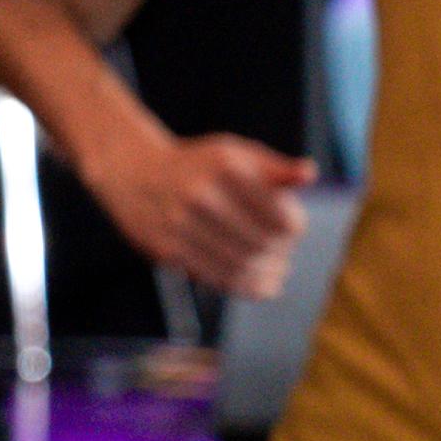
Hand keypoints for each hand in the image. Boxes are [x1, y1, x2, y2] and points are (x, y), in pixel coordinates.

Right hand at [82, 129, 316, 297]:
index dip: (294, 229)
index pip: (279, 216)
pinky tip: (260, 286)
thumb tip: (309, 174)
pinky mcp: (166, 250)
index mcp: (225, 168)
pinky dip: (243, 287)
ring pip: (238, 265)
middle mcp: (201, 196)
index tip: (294, 231)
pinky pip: (214, 277)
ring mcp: (180, 225)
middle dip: (280, 255)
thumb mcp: (234, 153)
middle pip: (260, 244)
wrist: (131, 172)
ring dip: (266, 276)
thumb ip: (274, 167)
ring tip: (277, 275)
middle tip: (286, 257)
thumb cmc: (195, 164)